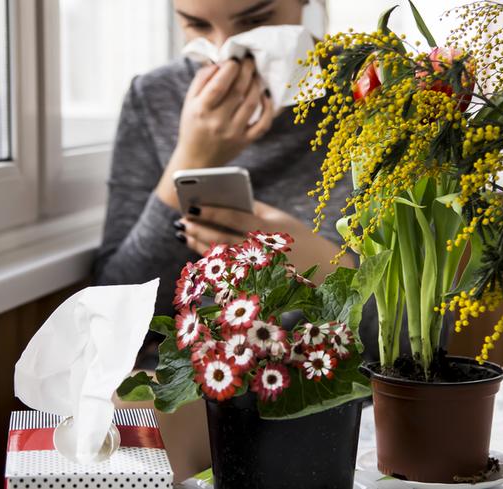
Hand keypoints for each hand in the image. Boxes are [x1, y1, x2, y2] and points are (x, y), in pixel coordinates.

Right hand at [155, 58, 274, 208]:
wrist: (197, 160)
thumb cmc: (193, 126)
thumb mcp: (189, 102)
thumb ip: (202, 80)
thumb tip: (220, 62)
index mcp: (201, 110)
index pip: (219, 85)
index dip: (230, 68)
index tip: (235, 59)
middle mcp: (217, 122)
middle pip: (238, 91)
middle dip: (247, 71)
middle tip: (250, 60)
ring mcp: (233, 133)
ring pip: (252, 103)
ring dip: (257, 85)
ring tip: (256, 75)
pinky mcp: (245, 141)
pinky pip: (263, 124)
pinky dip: (268, 108)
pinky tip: (266, 96)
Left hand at [174, 201, 354, 277]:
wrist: (321, 267)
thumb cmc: (298, 237)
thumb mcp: (279, 218)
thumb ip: (254, 207)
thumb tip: (224, 199)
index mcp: (268, 229)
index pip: (233, 218)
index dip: (210, 212)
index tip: (191, 206)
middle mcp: (261, 250)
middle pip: (222, 238)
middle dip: (198, 229)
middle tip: (181, 221)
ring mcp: (257, 268)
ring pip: (220, 255)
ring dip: (199, 244)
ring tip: (185, 233)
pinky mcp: (254, 281)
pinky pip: (226, 269)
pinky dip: (210, 259)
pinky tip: (198, 249)